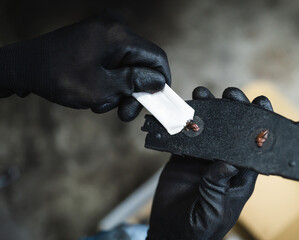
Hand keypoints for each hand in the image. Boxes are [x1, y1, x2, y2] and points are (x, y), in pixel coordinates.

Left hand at [0, 10, 170, 120]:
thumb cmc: (59, 76)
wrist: (25, 67)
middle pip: (142, 63)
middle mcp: (115, 28)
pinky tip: (97, 93)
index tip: (159, 101)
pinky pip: (115, 62)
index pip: (156, 57)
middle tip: (124, 113)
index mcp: (119, 35)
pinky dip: (111, 80)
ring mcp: (104, 32)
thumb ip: (135, 84)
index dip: (161, 82)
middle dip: (135, 91)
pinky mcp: (96, 39)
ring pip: (128, 66)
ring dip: (120, 89)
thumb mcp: (102, 87)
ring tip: (100, 103)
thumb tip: (158, 82)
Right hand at [147, 87, 273, 239]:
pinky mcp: (184, 159)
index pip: (254, 147)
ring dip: (208, 112)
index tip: (261, 105)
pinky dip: (184, 124)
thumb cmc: (200, 229)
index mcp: (240, 176)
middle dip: (234, 111)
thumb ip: (218, 187)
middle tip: (231, 94)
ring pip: (210, 131)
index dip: (259, 125)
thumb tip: (227, 164)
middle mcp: (224, 163)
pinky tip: (183, 110)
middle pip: (233, 132)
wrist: (171, 234)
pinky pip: (186, 138)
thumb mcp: (213, 210)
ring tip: (203, 94)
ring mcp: (204, 160)